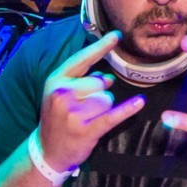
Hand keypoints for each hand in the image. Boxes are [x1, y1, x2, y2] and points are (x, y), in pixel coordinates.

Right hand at [37, 31, 145, 172]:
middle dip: (100, 92)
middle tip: (85, 107)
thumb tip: (107, 77)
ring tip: (88, 118)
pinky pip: (113, 115)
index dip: (101, 46)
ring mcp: (73, 113)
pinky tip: (139, 102)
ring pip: (107, 99)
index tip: (116, 35)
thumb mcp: (60, 94)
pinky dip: (127, 109)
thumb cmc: (57, 118)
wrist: (47, 151)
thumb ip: (82, 80)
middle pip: (100, 82)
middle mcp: (63, 94)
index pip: (82, 59)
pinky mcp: (86, 130)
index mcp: (56, 80)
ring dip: (104, 107)